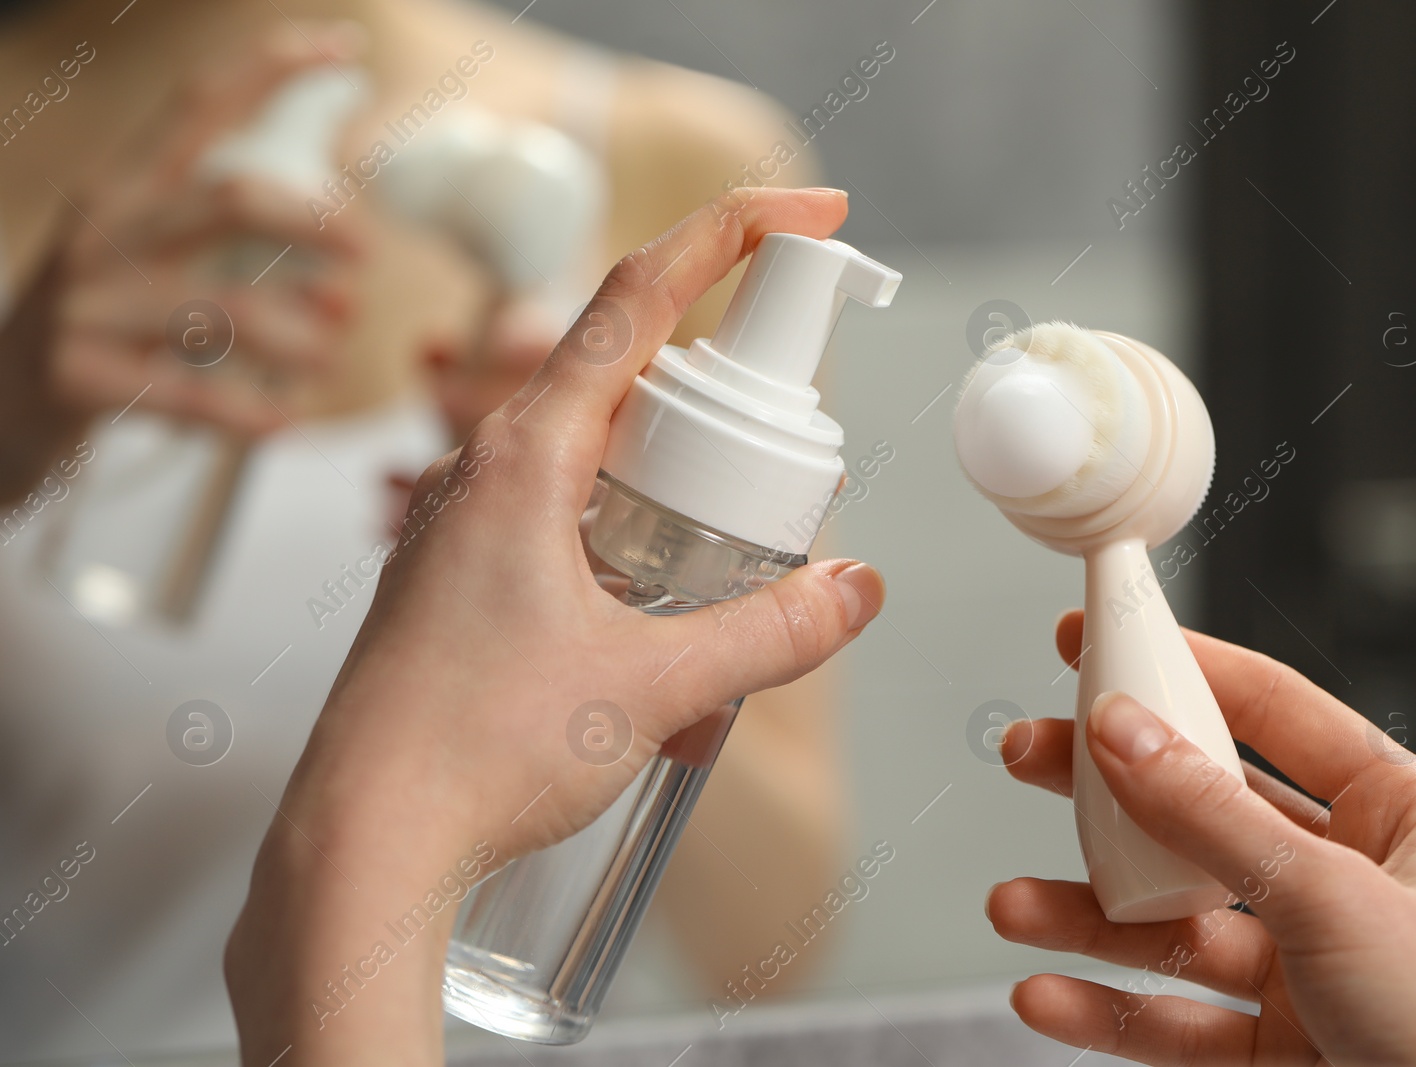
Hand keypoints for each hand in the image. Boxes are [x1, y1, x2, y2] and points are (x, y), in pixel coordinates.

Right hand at [0, 23, 365, 502]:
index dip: (273, 67)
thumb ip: (241, 256)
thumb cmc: (102, 331)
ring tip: (328, 357)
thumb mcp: (153, 266)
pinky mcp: (80, 376)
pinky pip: (190, 395)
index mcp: (126, 190)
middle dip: (313, 221)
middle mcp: (106, 233)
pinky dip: (251, 413)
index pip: (199, 104)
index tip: (343, 46)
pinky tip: (284, 421)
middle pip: (230, 197)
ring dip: (299, 334)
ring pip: (226, 306)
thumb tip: (346, 269)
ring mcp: (88, 304)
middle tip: (365, 252)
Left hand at [225, 187, 882, 1065]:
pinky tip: (663, 662)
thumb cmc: (475, 751)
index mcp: (526, 456)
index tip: (807, 211)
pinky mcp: (470, 583)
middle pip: (633, 382)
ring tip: (718, 613)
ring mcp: (474, 527)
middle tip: (789, 483)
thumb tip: (853, 588)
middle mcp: (491, 472)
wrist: (359, 846)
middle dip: (727, 423)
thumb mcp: (652, 687)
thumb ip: (767, 633)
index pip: (635, 298)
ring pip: (608, 471)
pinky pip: (575, 533)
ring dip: (684, 514)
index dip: (729, 235)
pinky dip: (639, 566)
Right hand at [987, 610, 1415, 1066]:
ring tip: (1015, 907)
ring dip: (1086, 916)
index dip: (1182, 668)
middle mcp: (1347, 884)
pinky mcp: (1273, 1047)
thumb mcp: (1334, 898)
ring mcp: (1307, 967)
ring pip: (1171, 923)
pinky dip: (1105, 1010)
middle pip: (1201, 813)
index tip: (1101, 639)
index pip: (1273, 712)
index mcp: (1398, 817)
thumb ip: (1211, 817)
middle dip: (1108, 793)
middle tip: (1033, 756)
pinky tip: (1049, 993)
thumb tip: (1122, 731)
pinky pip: (1171, 1018)